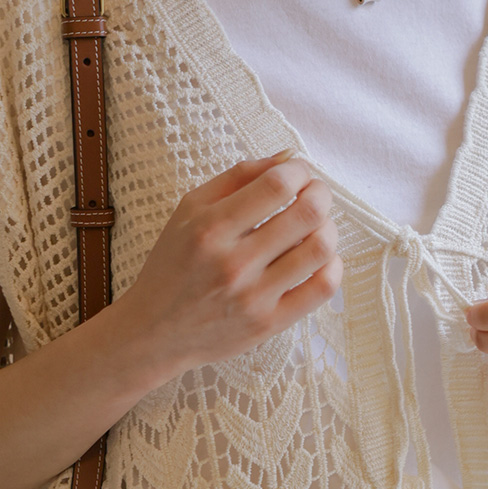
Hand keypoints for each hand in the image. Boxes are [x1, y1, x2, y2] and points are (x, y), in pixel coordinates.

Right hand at [117, 151, 341, 377]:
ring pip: (320, 249)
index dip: (299, 171)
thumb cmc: (173, 265)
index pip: (277, 185)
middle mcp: (233, 263)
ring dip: (328, 228)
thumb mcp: (189, 210)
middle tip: (315, 195)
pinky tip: (320, 258)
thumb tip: (287, 157)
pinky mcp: (269, 324)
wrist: (154, 331)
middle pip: (307, 214)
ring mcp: (254, 297)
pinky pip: (322, 289)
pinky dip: (333, 265)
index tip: (298, 173)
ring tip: (317, 227)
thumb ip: (238, 177)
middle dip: (321, 194)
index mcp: (210, 229)